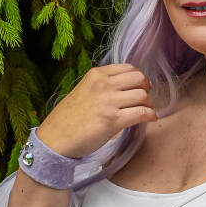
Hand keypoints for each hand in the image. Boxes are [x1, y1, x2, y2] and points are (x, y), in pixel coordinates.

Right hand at [37, 64, 157, 157]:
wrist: (55, 138)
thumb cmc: (69, 118)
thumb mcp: (84, 90)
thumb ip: (102, 85)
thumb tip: (126, 86)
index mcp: (96, 75)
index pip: (129, 68)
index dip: (139, 78)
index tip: (140, 87)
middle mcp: (103, 85)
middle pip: (139, 79)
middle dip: (146, 89)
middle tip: (144, 99)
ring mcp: (108, 102)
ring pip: (143, 96)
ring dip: (149, 104)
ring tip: (145, 111)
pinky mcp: (113, 120)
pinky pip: (142, 113)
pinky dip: (150, 115)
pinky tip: (150, 118)